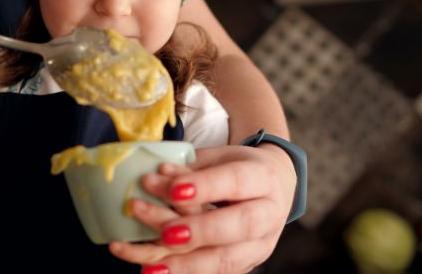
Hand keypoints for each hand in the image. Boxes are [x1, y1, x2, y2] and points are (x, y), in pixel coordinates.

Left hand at [109, 144, 296, 273]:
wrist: (272, 189)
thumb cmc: (238, 169)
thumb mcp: (218, 158)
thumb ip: (189, 168)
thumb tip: (158, 177)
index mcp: (263, 177)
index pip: (236, 181)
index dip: (205, 187)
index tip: (172, 190)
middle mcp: (268, 213)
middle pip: (240, 225)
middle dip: (200, 231)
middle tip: (165, 233)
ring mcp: (260, 244)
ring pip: (227, 259)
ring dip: (185, 264)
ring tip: (150, 266)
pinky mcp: (246, 264)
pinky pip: (215, 272)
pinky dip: (183, 272)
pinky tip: (156, 270)